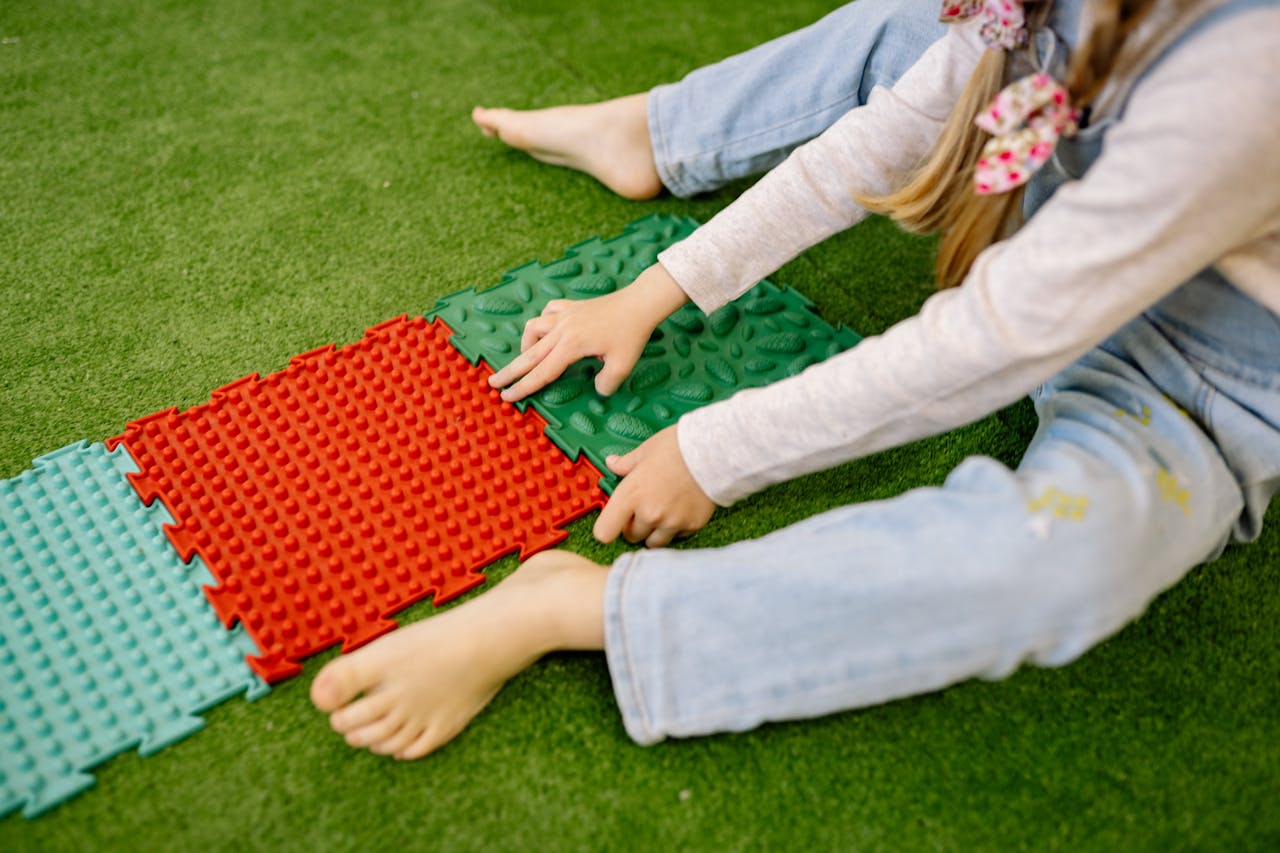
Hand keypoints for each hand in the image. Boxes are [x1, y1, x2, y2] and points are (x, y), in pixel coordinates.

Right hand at [488, 263, 687, 401]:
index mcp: (571, 346)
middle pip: (529, 354)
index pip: (542, 373)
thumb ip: (605, 384)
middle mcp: (562, 330)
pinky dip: (543, 323)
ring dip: (527, 344)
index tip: (507, 397)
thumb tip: (597, 390)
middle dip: (510, 371)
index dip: (524, 387)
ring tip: (527, 357)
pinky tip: (547, 329)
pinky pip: (548, 313)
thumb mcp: (623, 366)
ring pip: (534, 328)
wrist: (639, 303)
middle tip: (493, 383)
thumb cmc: (632, 334)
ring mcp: (565, 315)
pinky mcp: (571, 306)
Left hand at [593, 426, 715, 547]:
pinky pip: (677, 536)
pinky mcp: (691, 526)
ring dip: (653, 532)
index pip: (604, 532)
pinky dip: (676, 528)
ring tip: (662, 511)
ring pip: (653, 542)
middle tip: (642, 508)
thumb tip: (611, 463)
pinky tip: (681, 508)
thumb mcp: (645, 450)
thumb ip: (625, 463)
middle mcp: (649, 514)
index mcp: (631, 495)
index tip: (613, 521)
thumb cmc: (678, 446)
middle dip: (633, 526)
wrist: (715, 451)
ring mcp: (671, 523)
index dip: (606, 528)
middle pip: (631, 537)